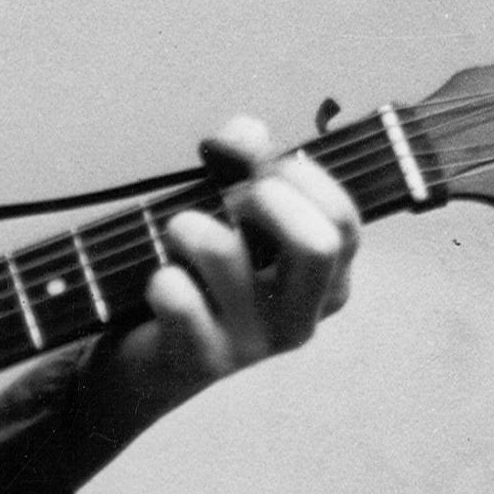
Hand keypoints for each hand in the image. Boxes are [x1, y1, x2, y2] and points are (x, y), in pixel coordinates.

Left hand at [74, 116, 361, 456]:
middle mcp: (301, 317)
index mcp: (326, 283)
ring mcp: (253, 344)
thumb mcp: (232, 216)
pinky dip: (162, 276)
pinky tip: (160, 280)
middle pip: (317, 244)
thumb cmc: (202, 278)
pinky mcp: (201, 359)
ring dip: (191, 225)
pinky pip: (179, 299)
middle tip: (230, 198)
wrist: (149, 362)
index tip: (262, 169)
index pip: (344, 221)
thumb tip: (247, 130)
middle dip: (267, 199)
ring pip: (229, 256)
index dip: (302, 177)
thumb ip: (246, 165)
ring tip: (176, 229)